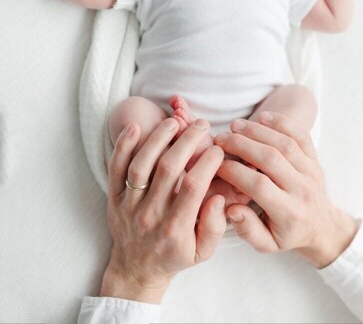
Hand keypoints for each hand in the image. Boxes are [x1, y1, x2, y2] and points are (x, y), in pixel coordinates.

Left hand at [101, 117, 226, 302]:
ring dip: (157, 138)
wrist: (136, 271)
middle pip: (168, 168)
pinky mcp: (114, 197)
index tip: (218, 149)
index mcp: (175, 228)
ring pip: (141, 164)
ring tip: (174, 121)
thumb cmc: (174, 257)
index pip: (192, 187)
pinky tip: (135, 126)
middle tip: (202, 125)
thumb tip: (218, 197)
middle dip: (187, 141)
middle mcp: (150, 214)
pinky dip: (123, 146)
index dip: (207, 163)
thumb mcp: (202, 252)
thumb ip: (215, 226)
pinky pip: (115, 168)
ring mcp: (129, 205)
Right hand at [214, 112, 358, 266]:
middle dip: (242, 145)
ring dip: (257, 131)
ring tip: (235, 126)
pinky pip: (301, 135)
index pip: (259, 186)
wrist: (321, 226)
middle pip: (270, 159)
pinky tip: (263, 117)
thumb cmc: (287, 233)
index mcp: (289, 212)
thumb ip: (247, 229)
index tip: (216, 165)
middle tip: (220, 139)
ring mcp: (311, 171)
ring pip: (284, 143)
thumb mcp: (266, 244)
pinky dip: (283, 123)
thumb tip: (230, 208)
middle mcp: (302, 189)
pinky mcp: (314, 158)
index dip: (234, 172)